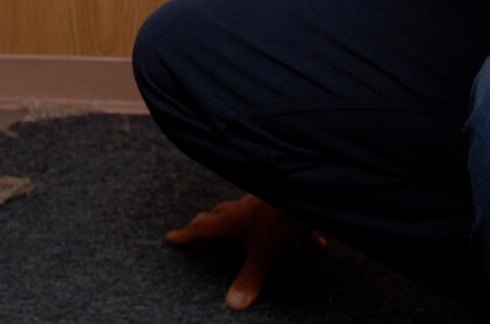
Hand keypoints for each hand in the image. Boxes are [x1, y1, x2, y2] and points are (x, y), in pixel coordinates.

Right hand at [167, 193, 326, 310]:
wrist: (303, 187)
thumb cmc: (277, 215)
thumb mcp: (263, 252)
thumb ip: (249, 277)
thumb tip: (233, 303)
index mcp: (232, 220)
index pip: (202, 228)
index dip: (186, 234)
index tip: (171, 237)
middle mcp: (245, 209)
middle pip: (221, 215)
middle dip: (209, 222)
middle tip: (200, 228)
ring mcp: (265, 205)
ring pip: (249, 213)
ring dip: (246, 224)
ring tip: (250, 236)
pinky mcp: (288, 206)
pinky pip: (292, 223)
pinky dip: (301, 235)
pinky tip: (318, 247)